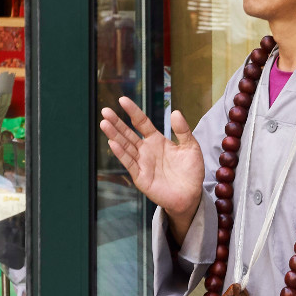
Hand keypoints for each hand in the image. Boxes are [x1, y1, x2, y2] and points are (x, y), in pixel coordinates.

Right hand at [100, 97, 205, 240]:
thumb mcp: (191, 147)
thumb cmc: (191, 172)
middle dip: (117, 122)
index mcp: (157, 141)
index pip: (141, 122)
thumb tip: (175, 112)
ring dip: (115, 135)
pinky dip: (121, 154)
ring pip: (125, 146)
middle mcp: (146, 150)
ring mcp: (142, 163)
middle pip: (128, 133)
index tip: (123, 100)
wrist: (191, 195)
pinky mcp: (141, 177)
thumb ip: (183, 130)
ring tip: (104, 123)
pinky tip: (113, 143)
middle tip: (105, 110)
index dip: (133, 111)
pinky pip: (130, 164)